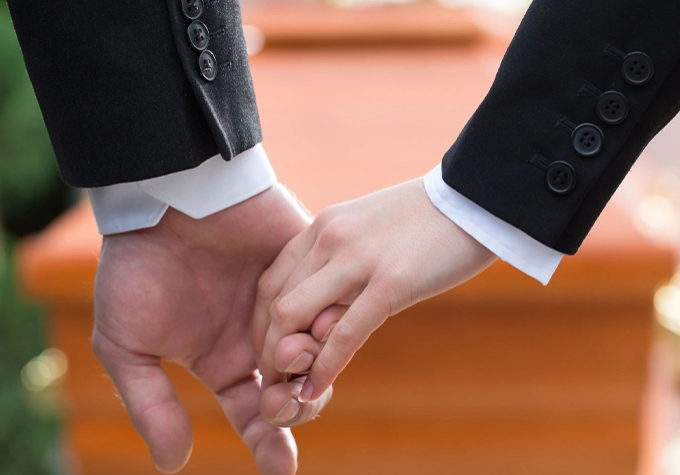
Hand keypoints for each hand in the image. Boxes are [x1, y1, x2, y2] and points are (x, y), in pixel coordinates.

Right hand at [92, 184, 331, 474]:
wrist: (160, 199)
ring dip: (311, 364)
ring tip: (293, 355)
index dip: (270, 442)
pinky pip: (330, 300)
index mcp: (223, 360)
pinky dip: (328, 319)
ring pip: (320, 350)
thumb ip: (151, 404)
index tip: (282, 468)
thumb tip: (175, 465)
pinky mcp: (305, 264)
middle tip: (282, 400)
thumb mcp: (127, 345)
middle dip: (296, 406)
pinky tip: (320, 327)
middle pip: (296, 389)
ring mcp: (286, 301)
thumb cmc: (136, 269)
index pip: (256, 412)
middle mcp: (260, 336)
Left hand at [255, 179, 496, 404]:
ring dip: (284, 361)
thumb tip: (328, 307)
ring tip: (287, 390)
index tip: (271, 351)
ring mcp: (357, 259)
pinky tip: (315, 391)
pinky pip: (344, 333)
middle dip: (267, 348)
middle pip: (274, 303)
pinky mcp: (391, 282)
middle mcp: (329, 239)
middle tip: (274, 379)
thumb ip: (342, 263)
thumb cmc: (424, 221)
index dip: (262, 324)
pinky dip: (324, 368)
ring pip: (294, 317)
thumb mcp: (368, 232)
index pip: (270, 281)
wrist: (472, 197)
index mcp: (322, 227)